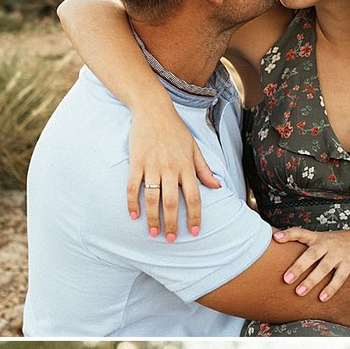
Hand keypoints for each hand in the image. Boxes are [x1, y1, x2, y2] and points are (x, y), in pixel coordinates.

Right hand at [127, 102, 220, 240]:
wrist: (154, 109)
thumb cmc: (175, 129)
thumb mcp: (194, 147)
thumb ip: (203, 169)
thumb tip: (217, 186)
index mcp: (186, 166)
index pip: (193, 197)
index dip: (194, 216)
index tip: (193, 232)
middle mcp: (170, 168)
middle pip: (172, 202)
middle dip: (172, 223)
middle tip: (171, 240)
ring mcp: (152, 165)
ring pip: (152, 198)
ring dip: (153, 218)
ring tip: (153, 233)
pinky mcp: (136, 162)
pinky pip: (133, 187)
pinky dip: (132, 203)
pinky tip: (133, 216)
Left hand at [272, 225, 349, 300]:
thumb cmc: (335, 243)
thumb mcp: (320, 239)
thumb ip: (302, 245)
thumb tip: (276, 249)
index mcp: (317, 238)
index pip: (300, 232)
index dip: (288, 234)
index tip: (276, 238)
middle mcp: (326, 244)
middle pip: (311, 254)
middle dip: (298, 267)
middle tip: (285, 279)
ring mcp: (338, 253)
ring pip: (324, 267)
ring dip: (311, 280)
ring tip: (299, 292)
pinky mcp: (349, 262)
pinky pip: (339, 277)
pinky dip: (331, 288)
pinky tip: (322, 298)